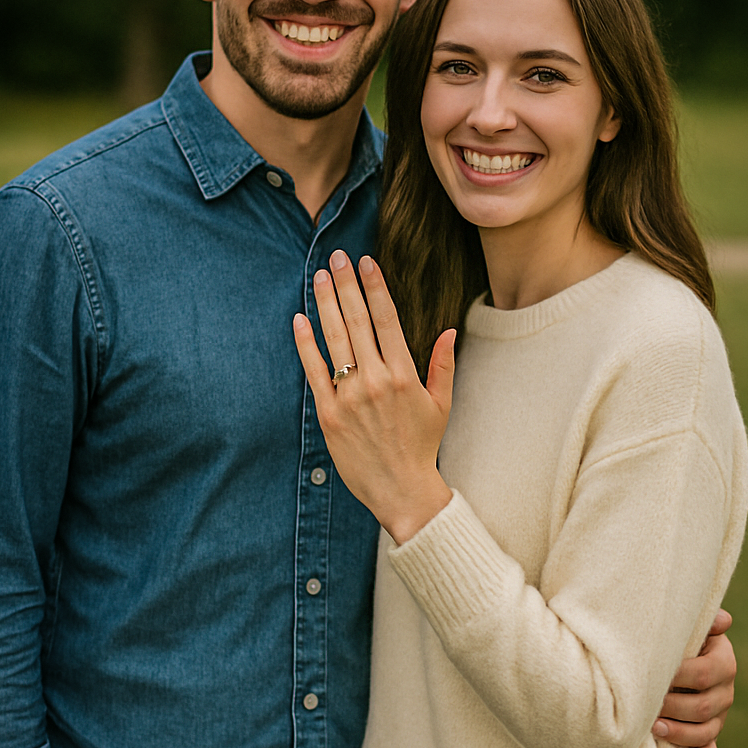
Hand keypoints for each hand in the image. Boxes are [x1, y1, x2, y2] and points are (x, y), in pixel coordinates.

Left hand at [293, 250, 454, 542]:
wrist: (400, 490)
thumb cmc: (421, 447)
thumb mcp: (441, 404)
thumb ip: (442, 365)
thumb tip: (448, 331)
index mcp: (405, 375)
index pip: (387, 319)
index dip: (375, 287)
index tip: (366, 262)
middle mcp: (377, 380)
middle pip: (358, 321)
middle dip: (346, 285)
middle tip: (337, 257)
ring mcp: (350, 396)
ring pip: (335, 340)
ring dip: (325, 304)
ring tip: (318, 276)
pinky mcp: (329, 413)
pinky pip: (314, 371)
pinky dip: (305, 343)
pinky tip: (299, 318)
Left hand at [653, 609, 736, 747]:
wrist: (675, 661)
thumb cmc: (675, 640)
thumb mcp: (688, 627)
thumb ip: (702, 621)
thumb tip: (724, 620)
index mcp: (723, 661)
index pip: (704, 673)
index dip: (677, 677)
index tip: (649, 675)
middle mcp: (725, 691)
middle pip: (703, 706)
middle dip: (672, 707)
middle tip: (644, 706)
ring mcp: (719, 717)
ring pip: (705, 732)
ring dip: (678, 733)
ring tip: (652, 728)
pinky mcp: (710, 737)